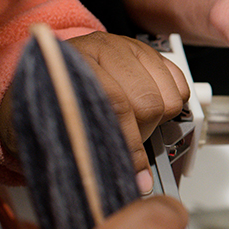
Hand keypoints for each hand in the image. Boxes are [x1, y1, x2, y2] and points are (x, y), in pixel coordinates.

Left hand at [67, 32, 190, 182]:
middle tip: (127, 141)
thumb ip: (84, 150)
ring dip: (157, 119)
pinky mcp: (148, 53)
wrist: (49, 76)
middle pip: (147, 102)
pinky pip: (180, 85)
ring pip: (168, 97)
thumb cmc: (52, 102)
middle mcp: (103, 50)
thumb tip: (127, 180)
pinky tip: (150, 107)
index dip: (130, 145)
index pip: (116, 105)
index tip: (137, 173)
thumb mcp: (54, 127)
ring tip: (135, 122)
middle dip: (142, 132)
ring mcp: (128, 48)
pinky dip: (172, 103)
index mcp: (74, 64)